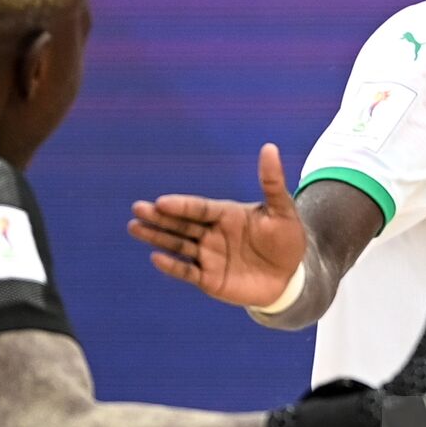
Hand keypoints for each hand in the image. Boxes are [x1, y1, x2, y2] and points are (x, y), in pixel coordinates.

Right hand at [129, 143, 305, 307]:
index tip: (162, 202)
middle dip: (159, 217)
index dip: (181, 206)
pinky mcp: (209, 279)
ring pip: (178, 245)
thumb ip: (272, 181)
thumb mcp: (282, 210)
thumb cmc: (286, 239)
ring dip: (157, 237)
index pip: (199, 208)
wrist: (291, 276)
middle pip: (181, 224)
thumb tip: (269, 147)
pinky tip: (156, 258)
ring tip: (134, 227)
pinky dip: (172, 267)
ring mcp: (208, 256)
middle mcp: (211, 233)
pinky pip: (188, 272)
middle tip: (137, 209)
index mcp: (225, 214)